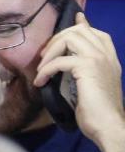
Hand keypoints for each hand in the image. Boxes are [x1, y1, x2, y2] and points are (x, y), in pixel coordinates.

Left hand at [35, 12, 124, 151]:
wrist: (108, 125)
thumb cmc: (97, 112)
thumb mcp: (90, 86)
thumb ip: (82, 71)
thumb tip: (67, 61)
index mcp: (109, 58)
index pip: (96, 33)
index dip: (80, 26)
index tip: (66, 26)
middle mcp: (106, 55)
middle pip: (79, 30)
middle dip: (56, 39)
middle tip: (43, 56)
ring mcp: (98, 59)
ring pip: (70, 38)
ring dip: (49, 52)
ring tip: (41, 69)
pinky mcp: (88, 68)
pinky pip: (60, 60)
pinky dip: (46, 70)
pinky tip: (40, 82)